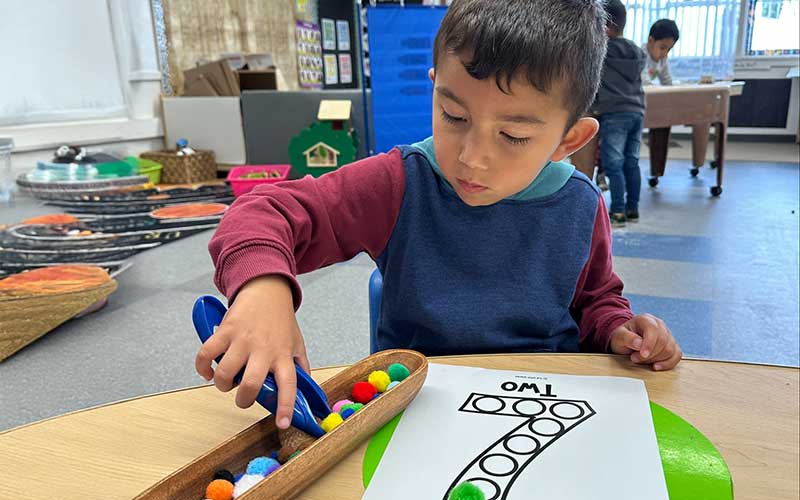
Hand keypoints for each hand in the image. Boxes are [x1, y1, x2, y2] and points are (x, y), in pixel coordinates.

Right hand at [195, 275, 310, 428]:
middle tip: (242, 398)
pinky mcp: (225, 330)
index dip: (285, 407)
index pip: (289, 385)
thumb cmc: (280, 319)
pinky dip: (202, 367)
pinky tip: (208, 371)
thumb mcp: (297, 342)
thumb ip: (300, 366)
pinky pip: (206, 354)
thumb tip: (307, 389)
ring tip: (225, 382)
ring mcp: (243, 340)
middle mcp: (263, 349)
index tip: (283, 424)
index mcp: (283, 355)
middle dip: (243, 400)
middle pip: (251, 384)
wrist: (267, 289)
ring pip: (225, 373)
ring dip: (222, 385)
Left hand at [609, 314, 681, 370]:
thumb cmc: (623, 337)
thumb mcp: (618, 336)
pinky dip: (668, 363)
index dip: (649, 343)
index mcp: (646, 319)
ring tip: (640, 360)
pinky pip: (676, 355)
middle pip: (663, 341)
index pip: (653, 329)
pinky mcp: (672, 345)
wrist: (626, 340)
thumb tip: (639, 344)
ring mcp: (668, 335)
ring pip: (669, 350)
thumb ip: (627, 338)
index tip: (643, 354)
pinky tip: (656, 366)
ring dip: (655, 359)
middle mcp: (659, 325)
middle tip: (634, 358)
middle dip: (649, 354)